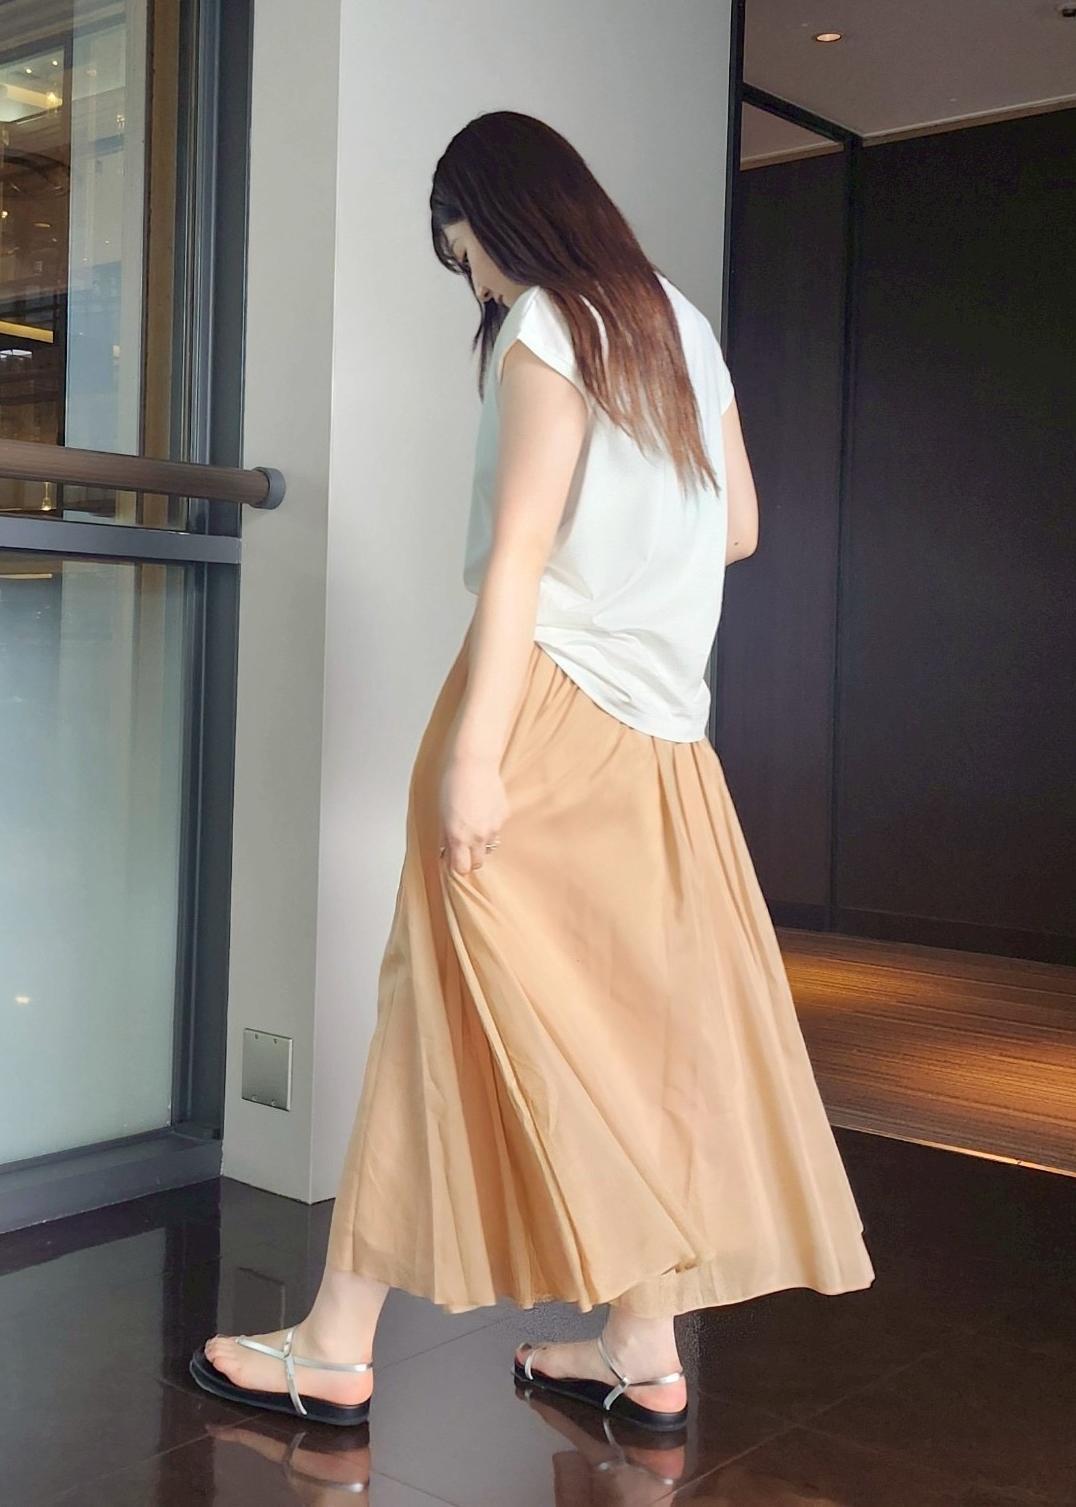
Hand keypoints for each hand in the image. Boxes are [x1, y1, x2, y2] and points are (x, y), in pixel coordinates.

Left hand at [438, 749, 506, 874]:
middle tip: (462, 846)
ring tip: (473, 824)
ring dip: (480, 841)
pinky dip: (490, 825)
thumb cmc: (452, 784)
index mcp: (459, 838)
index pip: (462, 869)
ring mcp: (494, 827)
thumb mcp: (442, 814)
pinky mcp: (504, 816)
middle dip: (469, 858)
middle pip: (477, 863)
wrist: (474, 763)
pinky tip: (483, 810)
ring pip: (488, 845)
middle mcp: (478, 836)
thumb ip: (447, 837)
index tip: (451, 859)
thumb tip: (447, 851)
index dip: (456, 865)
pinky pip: (496, 828)